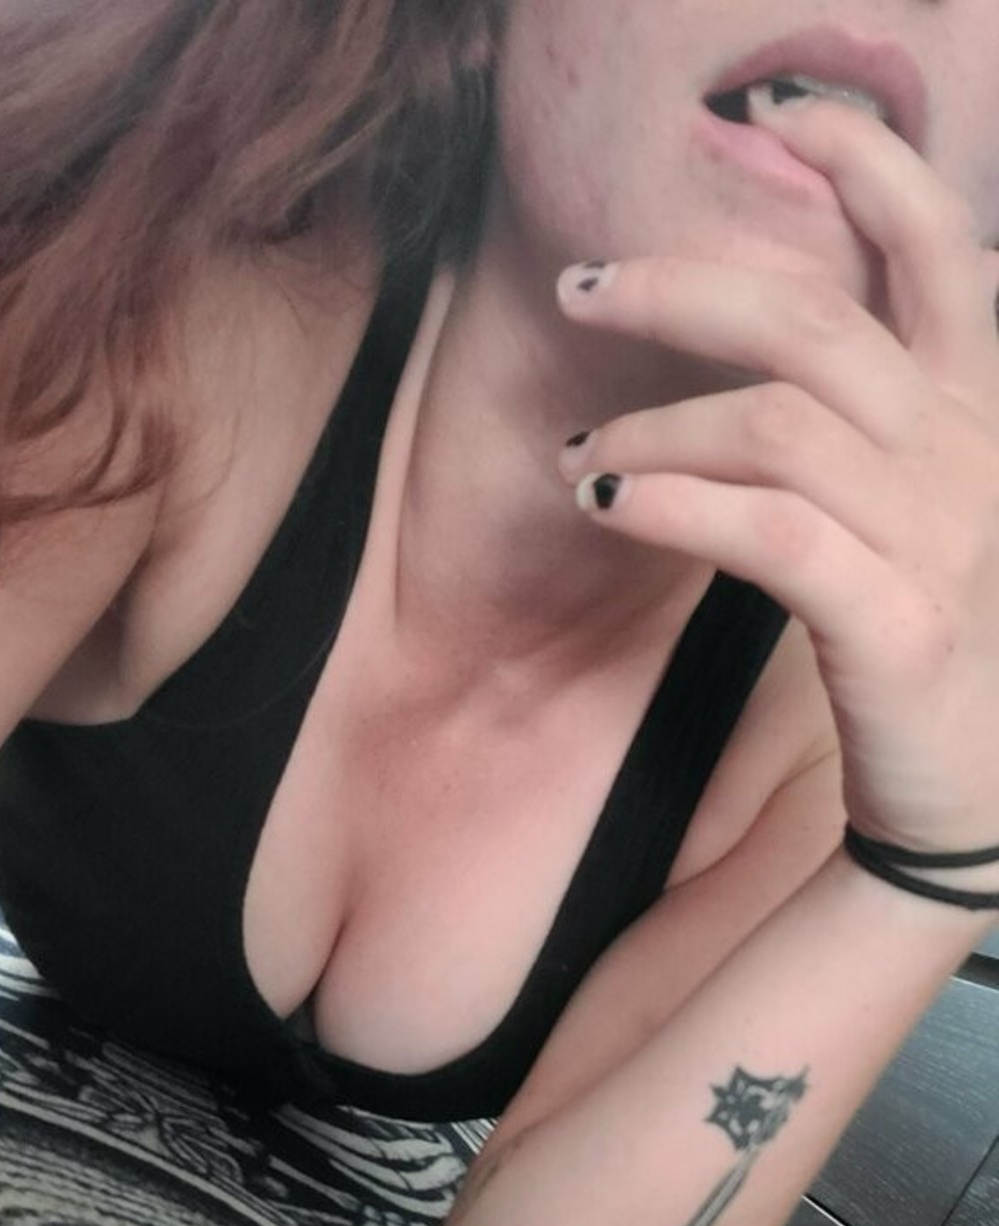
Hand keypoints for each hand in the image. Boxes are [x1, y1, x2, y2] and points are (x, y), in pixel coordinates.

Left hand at [556, 100, 998, 859]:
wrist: (973, 801)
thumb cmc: (924, 649)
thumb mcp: (919, 514)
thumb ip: (868, 427)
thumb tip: (774, 352)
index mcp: (976, 418)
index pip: (939, 249)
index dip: (866, 161)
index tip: (773, 112)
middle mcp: (970, 458)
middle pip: (819, 322)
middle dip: (685, 286)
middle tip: (583, 289)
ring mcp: (943, 540)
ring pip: (777, 426)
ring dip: (652, 428)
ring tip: (579, 462)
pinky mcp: (902, 626)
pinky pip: (771, 533)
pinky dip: (677, 505)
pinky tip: (610, 506)